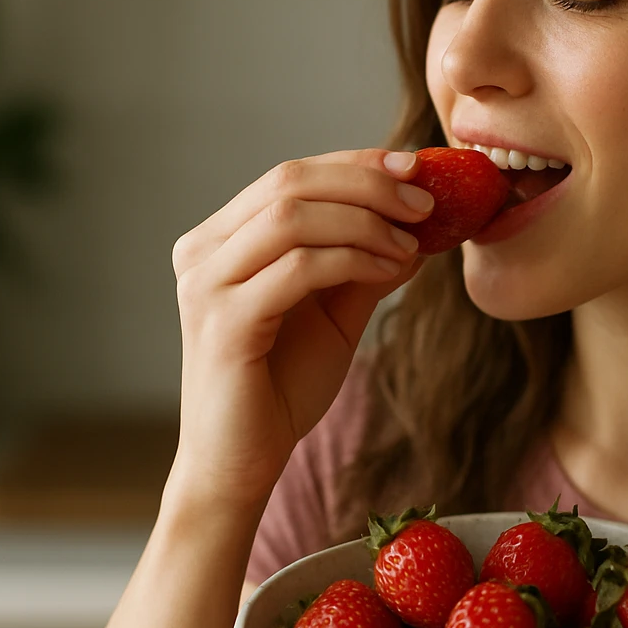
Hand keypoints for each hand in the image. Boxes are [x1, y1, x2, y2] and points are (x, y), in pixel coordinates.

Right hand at [166, 149, 431, 514]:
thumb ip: (364, 263)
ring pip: (292, 217)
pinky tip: (392, 271)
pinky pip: (299, 268)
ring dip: (366, 221)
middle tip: (425, 202)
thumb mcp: (334, 313)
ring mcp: (206, 284)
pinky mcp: (223, 322)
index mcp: (222, 239)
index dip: (355, 164)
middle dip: (367, 184)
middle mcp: (202, 251)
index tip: (416, 168)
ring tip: (413, 244)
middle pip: (288, 181)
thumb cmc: (281, 388)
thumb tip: (417, 222)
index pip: (290, 175)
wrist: (241, 462)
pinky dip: (354, 259)